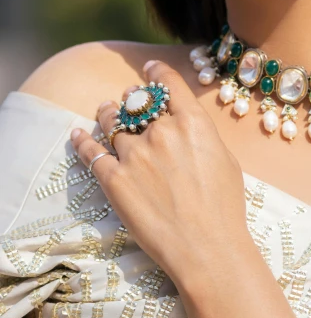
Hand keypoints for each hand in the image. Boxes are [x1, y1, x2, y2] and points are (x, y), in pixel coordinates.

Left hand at [70, 60, 248, 286]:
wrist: (207, 248)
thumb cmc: (225, 208)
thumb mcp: (225, 160)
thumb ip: (202, 136)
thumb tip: (187, 126)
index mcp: (193, 122)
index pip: (169, 84)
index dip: (157, 72)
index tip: (150, 69)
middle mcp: (162, 131)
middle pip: (138, 103)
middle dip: (133, 97)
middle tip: (129, 97)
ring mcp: (135, 155)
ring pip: (113, 122)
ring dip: (108, 112)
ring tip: (105, 109)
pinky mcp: (114, 180)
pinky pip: (92, 152)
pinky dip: (83, 140)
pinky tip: (78, 134)